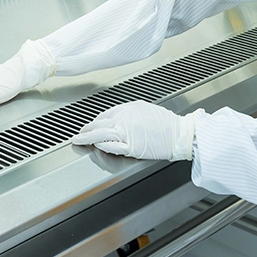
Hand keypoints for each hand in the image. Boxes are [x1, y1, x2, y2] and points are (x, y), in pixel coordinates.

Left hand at [71, 100, 202, 160]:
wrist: (177, 133)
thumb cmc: (165, 123)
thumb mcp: (144, 110)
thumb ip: (128, 114)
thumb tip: (116, 119)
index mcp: (127, 109)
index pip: (104, 116)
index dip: (94, 122)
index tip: (89, 126)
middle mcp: (124, 119)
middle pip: (99, 125)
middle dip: (86, 131)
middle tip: (78, 135)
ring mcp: (126, 133)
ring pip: (101, 136)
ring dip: (88, 139)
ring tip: (80, 142)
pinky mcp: (131, 147)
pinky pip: (112, 147)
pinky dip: (102, 147)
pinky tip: (96, 147)